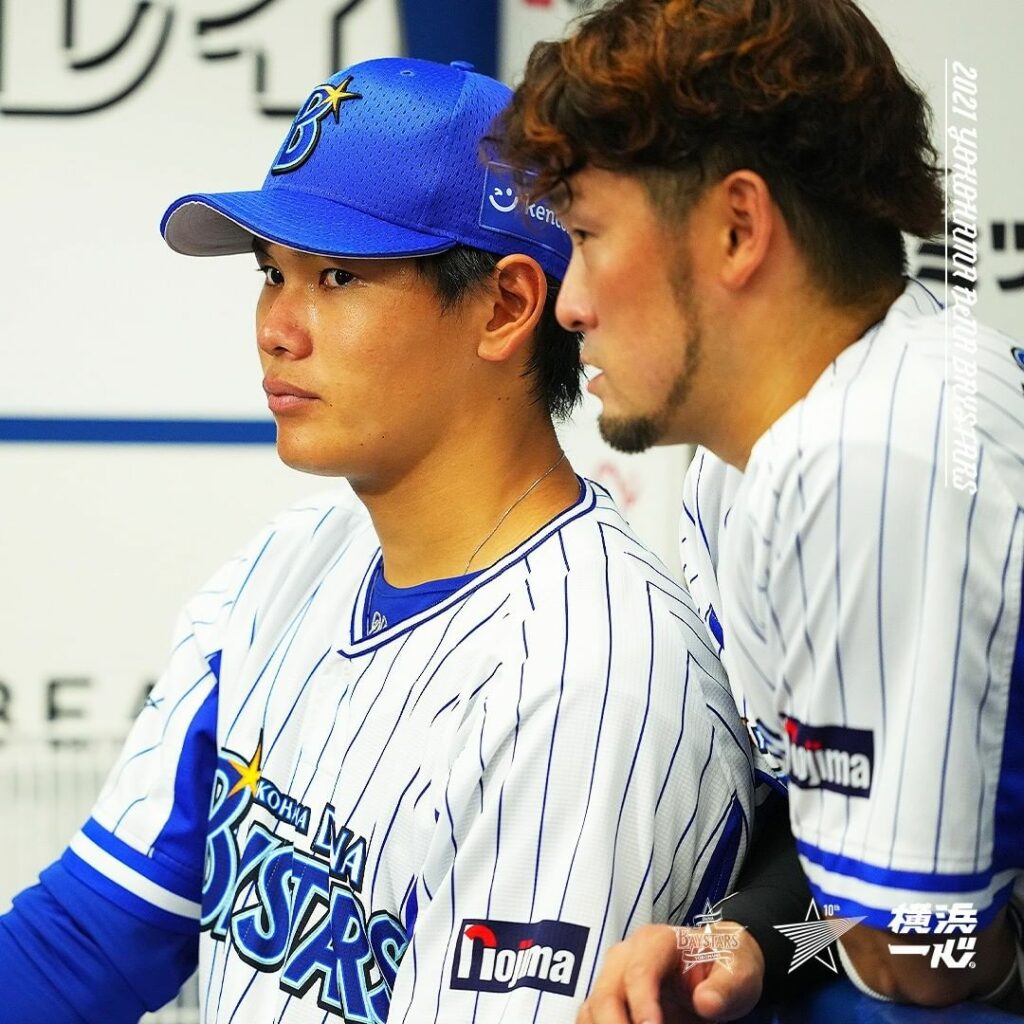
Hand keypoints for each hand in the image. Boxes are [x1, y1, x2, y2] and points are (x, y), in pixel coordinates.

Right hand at [577, 922, 764, 1023]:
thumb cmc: (725, 964)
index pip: (640, 971)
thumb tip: (705, 1001)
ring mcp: (614, 977)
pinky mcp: (611, 1000)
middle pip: (606, 993)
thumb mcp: (740, 972)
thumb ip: (726, 987)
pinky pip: (592, 1019)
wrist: (718, 964)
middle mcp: (627, 956)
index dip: (642, 1005)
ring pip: (593, 1009)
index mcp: (657, 941)